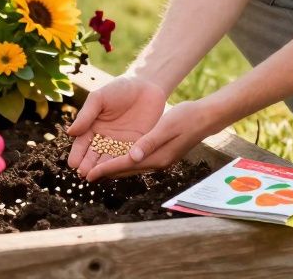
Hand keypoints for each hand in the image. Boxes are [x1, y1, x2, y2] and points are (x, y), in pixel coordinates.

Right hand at [66, 76, 166, 179]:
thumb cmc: (119, 88)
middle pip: (94, 155)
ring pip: (109, 159)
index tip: (73, 164)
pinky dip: (122, 165)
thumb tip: (70, 132)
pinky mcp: (138, 145)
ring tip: (96, 176)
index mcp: (92, 127)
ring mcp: (121, 144)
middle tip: (83, 174)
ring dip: (103, 169)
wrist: (147, 85)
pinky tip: (116, 172)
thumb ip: (86, 115)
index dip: (77, 154)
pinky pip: (128, 157)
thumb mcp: (99, 98)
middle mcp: (105, 138)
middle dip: (88, 165)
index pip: (82, 144)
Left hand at [83, 99, 217, 181]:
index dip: (106, 169)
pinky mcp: (162, 155)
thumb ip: (149, 142)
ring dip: (115, 169)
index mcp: (157, 157)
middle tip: (87, 175)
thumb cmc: (186, 118)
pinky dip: (125, 162)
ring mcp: (161, 160)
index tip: (90, 173)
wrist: (205, 118)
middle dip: (107, 172)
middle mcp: (158, 162)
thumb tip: (131, 157)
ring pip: (132, 167)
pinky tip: (118, 158)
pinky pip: (139, 162)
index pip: (126, 165)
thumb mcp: (166, 126)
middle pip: (127, 170)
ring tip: (97, 169)